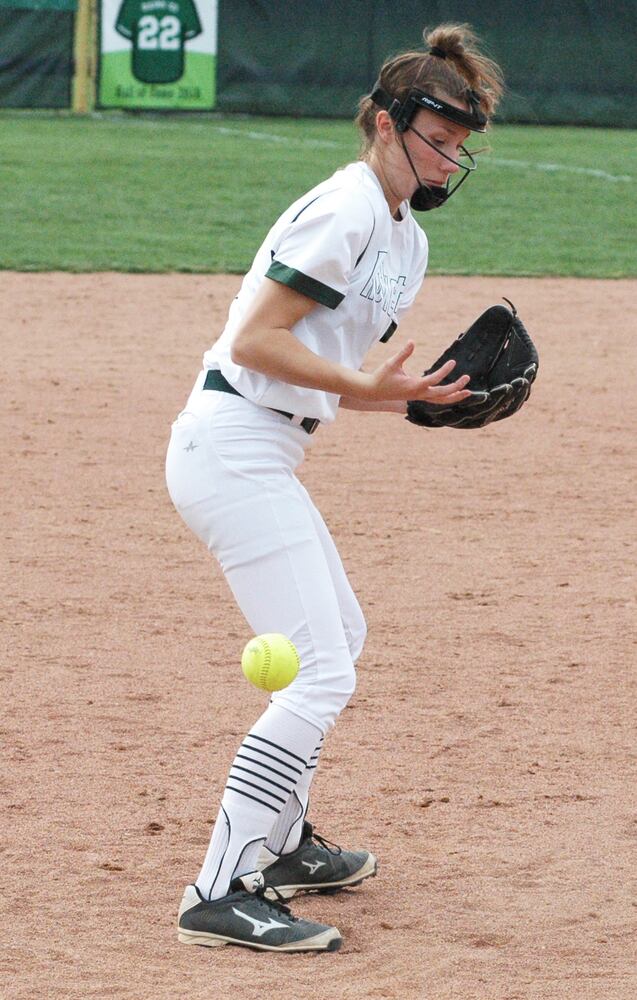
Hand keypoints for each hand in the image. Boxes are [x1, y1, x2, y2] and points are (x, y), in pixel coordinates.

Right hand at [357, 341, 471, 402]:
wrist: (373, 392)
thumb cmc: (381, 376)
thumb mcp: (391, 363)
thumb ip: (403, 353)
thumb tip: (412, 341)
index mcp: (414, 386)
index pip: (434, 379)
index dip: (445, 371)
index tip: (453, 362)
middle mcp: (418, 394)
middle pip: (442, 395)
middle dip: (456, 388)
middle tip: (467, 378)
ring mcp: (419, 397)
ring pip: (441, 401)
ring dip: (455, 396)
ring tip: (468, 392)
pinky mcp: (418, 397)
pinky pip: (436, 400)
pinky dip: (447, 398)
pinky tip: (455, 393)